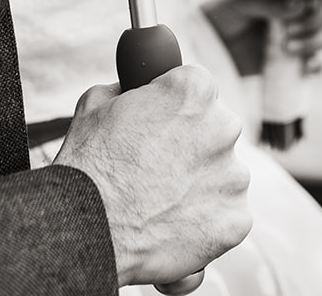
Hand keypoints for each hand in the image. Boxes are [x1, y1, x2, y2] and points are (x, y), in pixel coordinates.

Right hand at [53, 66, 250, 287]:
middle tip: (158, 168)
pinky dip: (205, 222)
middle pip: (216, 130)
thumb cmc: (88, 167)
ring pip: (222, 175)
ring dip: (200, 185)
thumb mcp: (96, 104)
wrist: (86, 232)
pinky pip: (225, 216)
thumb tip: (132, 89)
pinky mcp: (235, 219)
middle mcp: (223, 127)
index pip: (198, 88)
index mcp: (195, 91)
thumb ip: (128, 89)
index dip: (176, 108)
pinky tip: (171, 227)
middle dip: (192, 146)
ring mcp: (233, 177)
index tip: (160, 126)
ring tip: (160, 203)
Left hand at [201, 0, 321, 77]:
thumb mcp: (241, 1)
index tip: (302, 6)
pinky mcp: (290, 61)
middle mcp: (294, 12)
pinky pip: (316, 63)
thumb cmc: (219, 13)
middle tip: (289, 30)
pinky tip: (305, 66)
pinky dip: (317, 64)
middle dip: (316, 21)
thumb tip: (300, 5)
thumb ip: (269, 3)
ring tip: (286, 47)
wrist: (203, 45)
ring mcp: (294, 36)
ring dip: (314, 42)